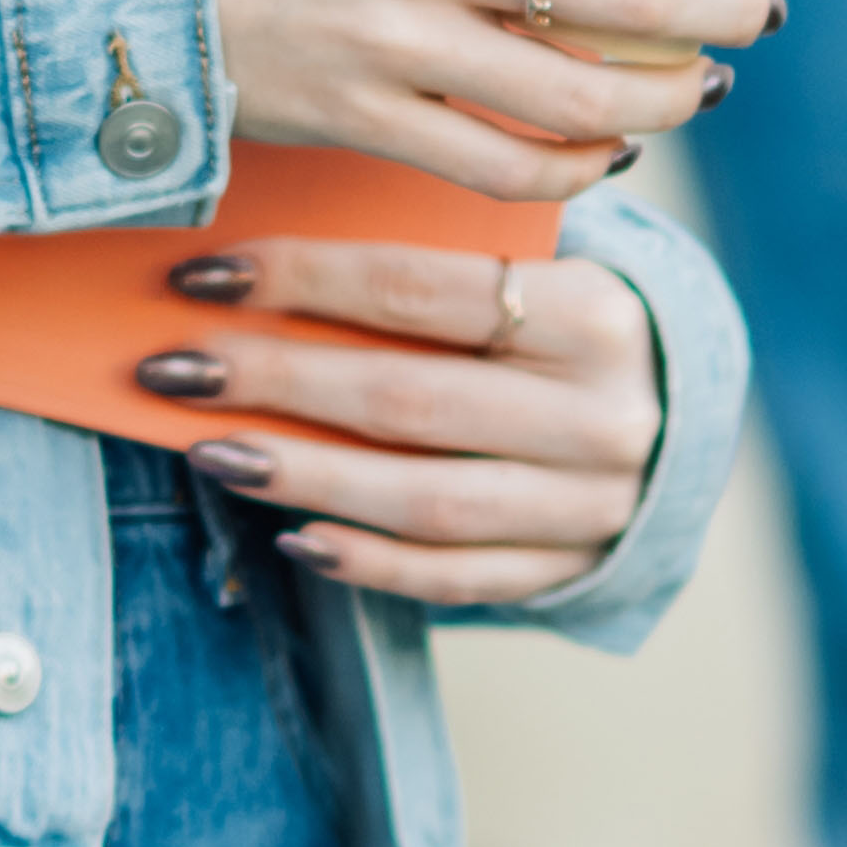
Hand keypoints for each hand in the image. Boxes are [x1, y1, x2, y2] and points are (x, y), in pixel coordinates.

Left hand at [138, 237, 670, 604]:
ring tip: (210, 452)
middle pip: (407, 398)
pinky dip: (368, 560)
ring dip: (302, 477)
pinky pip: (454, 577)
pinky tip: (293, 535)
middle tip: (170, 367)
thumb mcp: (525, 273)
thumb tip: (250, 270)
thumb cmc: (555, 324)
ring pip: (423, 497)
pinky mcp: (571, 568)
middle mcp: (601, 413)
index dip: (299, 279)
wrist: (676, 410)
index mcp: (590, 311)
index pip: (416, 288)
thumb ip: (424, 270)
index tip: (200, 275)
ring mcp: (593, 504)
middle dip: (274, 380)